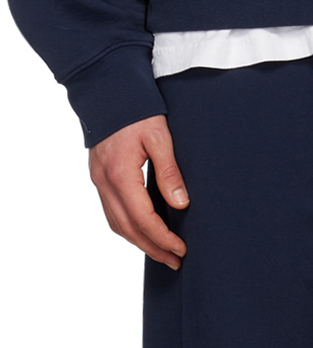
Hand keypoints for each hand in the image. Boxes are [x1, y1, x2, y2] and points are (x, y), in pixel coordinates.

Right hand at [88, 114, 189, 269]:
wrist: (107, 87)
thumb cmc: (136, 108)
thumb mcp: (159, 135)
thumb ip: (169, 171)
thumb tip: (181, 205)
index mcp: (120, 174)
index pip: (142, 219)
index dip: (162, 238)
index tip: (181, 249)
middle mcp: (104, 182)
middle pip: (127, 229)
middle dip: (152, 247)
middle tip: (175, 259)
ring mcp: (98, 180)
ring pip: (116, 223)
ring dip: (138, 240)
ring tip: (161, 250)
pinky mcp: (98, 175)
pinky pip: (110, 211)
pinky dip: (126, 225)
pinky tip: (142, 228)